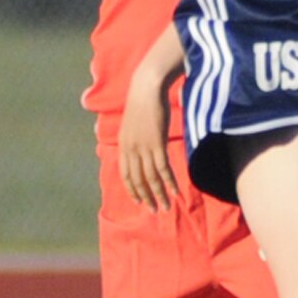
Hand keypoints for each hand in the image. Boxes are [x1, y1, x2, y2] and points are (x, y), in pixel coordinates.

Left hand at [119, 70, 177, 210]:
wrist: (147, 87)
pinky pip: (163, 168)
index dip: (133, 190)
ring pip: (151, 178)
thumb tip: (139, 146)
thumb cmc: (142, 101)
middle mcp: (131, 149)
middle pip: (138, 180)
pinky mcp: (157, 143)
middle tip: (155, 210)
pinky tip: (174, 191)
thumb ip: (134, 138)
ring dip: (159, 194)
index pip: (125, 175)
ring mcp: (143, 147)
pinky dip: (168, 182)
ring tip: (166, 207)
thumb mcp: (133, 123)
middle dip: (146, 198)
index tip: (140, 201)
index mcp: (123, 145)